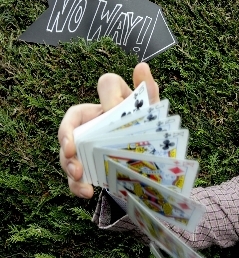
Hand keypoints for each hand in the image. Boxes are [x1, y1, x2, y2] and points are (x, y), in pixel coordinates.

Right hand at [58, 62, 159, 197]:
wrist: (153, 171)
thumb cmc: (150, 135)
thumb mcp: (153, 118)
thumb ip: (148, 94)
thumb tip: (142, 66)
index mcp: (116, 101)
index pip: (106, 85)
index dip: (107, 96)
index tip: (111, 110)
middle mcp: (97, 120)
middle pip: (72, 121)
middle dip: (66, 136)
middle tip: (71, 151)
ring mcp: (87, 144)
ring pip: (67, 150)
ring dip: (68, 163)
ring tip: (79, 176)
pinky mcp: (86, 166)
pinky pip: (73, 174)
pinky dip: (76, 184)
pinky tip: (86, 192)